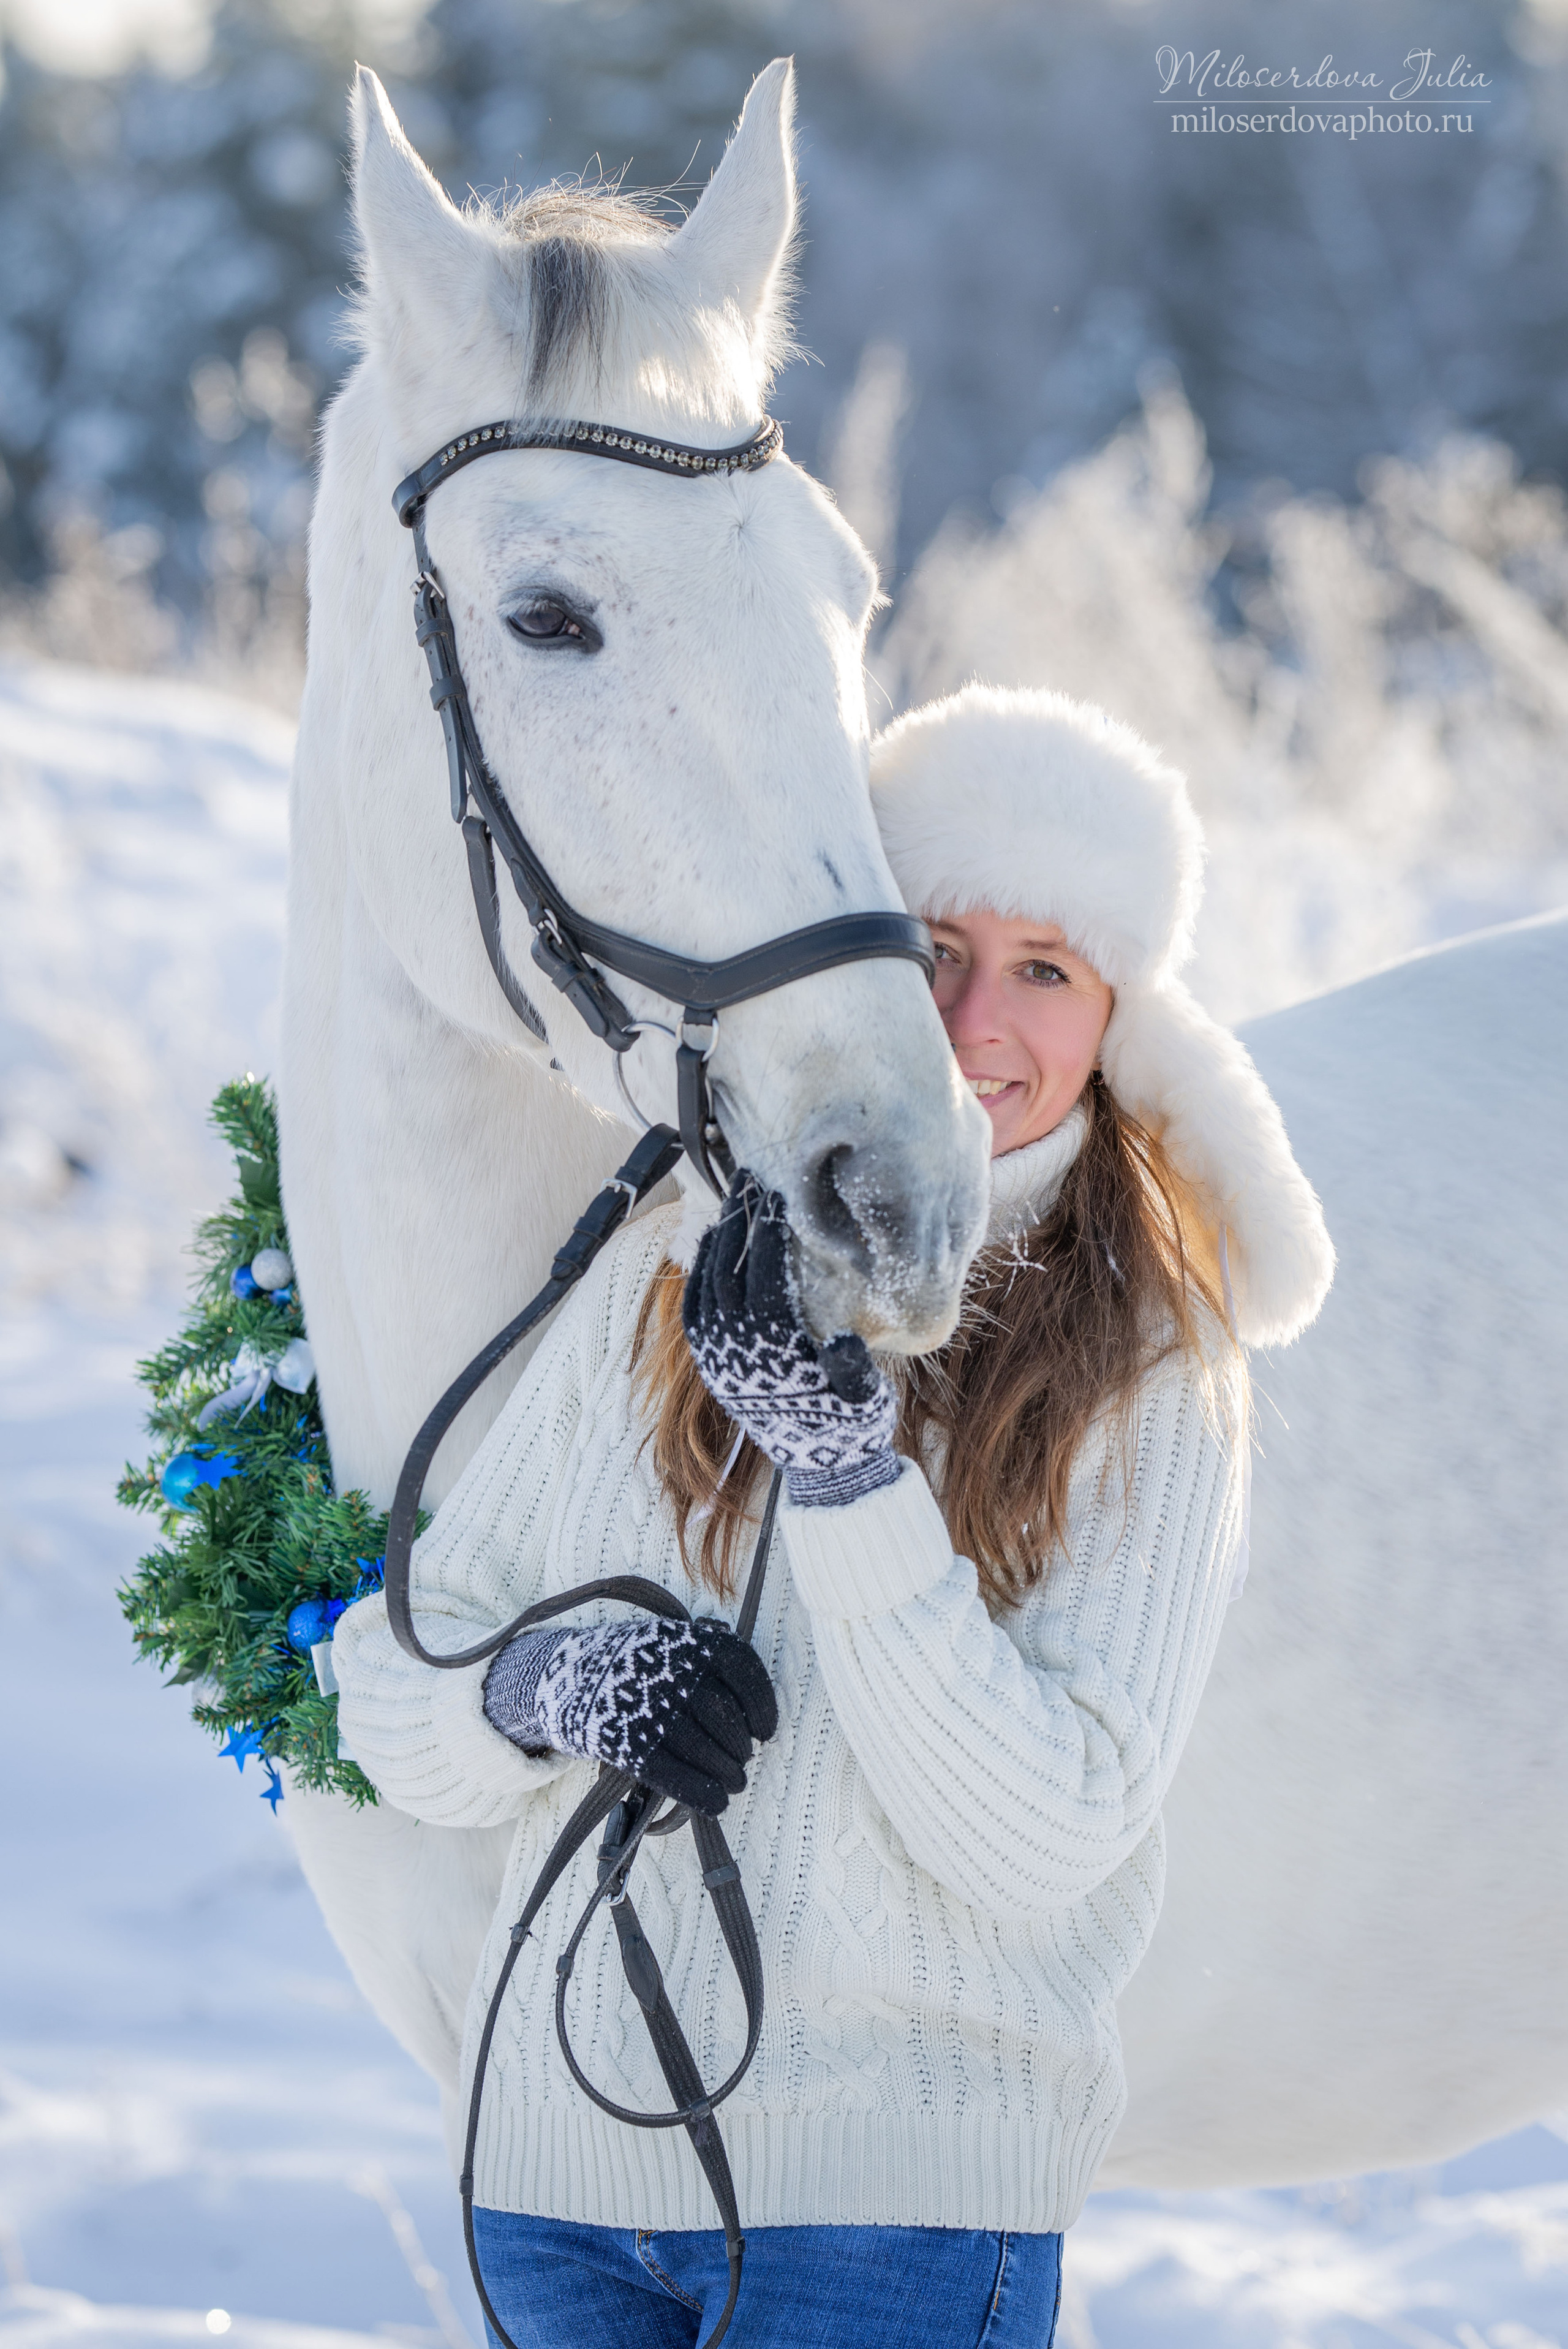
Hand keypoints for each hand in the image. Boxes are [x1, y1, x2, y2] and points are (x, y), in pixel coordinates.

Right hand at [483, 1614, 776, 1816]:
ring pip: (704, 1749)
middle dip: (740, 1746)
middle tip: (742, 1761)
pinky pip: (675, 1775)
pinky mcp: (626, 1744)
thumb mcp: (664, 1643)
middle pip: (724, 1717)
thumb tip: (752, 1707)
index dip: (762, 1705)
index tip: (766, 1730)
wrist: (560, 1678)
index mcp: (684, 1640)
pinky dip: (702, 1793)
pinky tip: (716, 1803)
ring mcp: (647, 1708)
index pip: (742, 1670)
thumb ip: (705, 1661)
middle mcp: (669, 1671)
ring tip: (734, 1783)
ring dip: (727, 1774)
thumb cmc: (628, 1666)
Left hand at [682, 1172, 901, 1507]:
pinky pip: (694, 1310)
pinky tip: (710, 1248)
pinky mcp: (712, 1366)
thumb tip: (840, 1338)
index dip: (768, 1229)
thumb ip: (850, 1367)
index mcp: (773, 1350)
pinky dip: (698, 1274)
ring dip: (719, 1241)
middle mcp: (736, 1350)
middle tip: (751, 1180)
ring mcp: (718, 1358)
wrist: (824, 1470)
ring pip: (707, 1285)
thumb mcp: (862, 1396)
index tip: (776, 1193)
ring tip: (734, 1204)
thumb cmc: (851, 1425)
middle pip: (729, 1268)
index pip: (763, 1272)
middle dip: (740, 1221)